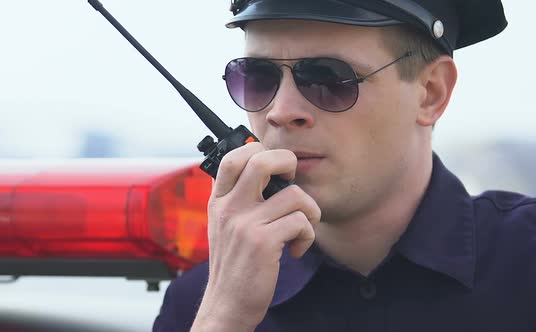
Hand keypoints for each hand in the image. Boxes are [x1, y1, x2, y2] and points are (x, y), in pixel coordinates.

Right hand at [192, 142, 320, 331]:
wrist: (227, 304)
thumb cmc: (234, 264)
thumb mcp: (224, 226)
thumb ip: (236, 198)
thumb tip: (264, 169)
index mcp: (219, 201)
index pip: (233, 157)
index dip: (259, 152)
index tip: (274, 171)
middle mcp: (229, 207)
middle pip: (262, 160)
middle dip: (288, 163)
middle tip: (292, 182)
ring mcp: (245, 224)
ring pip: (295, 194)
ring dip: (310, 211)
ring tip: (301, 228)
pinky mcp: (263, 243)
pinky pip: (302, 222)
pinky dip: (308, 236)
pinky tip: (296, 250)